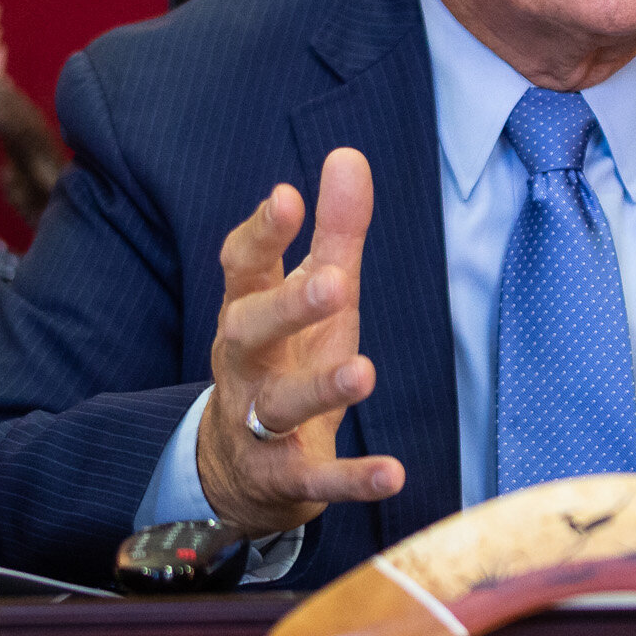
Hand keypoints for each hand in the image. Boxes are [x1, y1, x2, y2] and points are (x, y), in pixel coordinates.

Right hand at [194, 148, 403, 538]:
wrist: (242, 471)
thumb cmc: (288, 356)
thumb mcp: (316, 294)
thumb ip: (335, 232)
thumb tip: (349, 155)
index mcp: (249, 311)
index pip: (243, 268)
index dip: (262, 233)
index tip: (287, 198)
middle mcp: (246, 365)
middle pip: (250, 332)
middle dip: (288, 308)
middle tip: (334, 282)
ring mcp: (260, 424)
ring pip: (279, 406)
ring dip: (321, 389)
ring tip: (364, 373)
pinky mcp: (286, 477)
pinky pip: (316, 480)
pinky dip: (352, 479)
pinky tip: (394, 472)